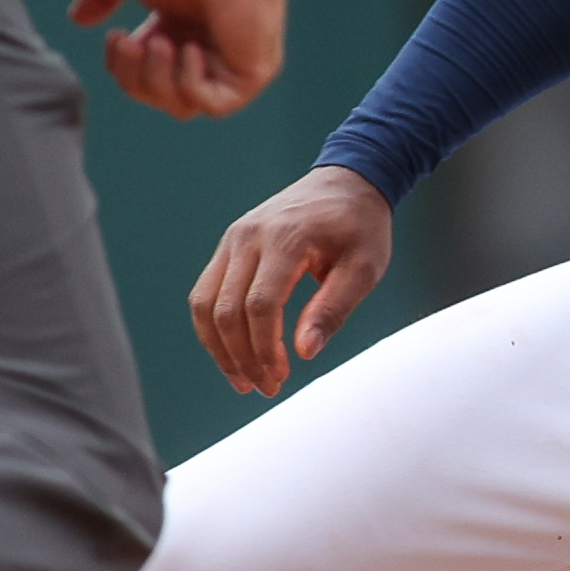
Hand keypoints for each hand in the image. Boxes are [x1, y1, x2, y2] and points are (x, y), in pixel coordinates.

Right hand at [73, 0, 289, 118]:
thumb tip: (77, 20)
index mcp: (178, 33)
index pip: (142, 77)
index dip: (121, 68)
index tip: (117, 36)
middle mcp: (206, 52)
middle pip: (157, 96)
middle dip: (133, 76)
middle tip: (129, 42)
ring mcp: (232, 66)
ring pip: (181, 107)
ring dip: (158, 79)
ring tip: (162, 42)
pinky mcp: (253, 73)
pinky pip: (215, 105)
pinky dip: (191, 84)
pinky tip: (190, 49)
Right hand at [191, 167, 393, 395]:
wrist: (345, 182)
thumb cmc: (360, 227)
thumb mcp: (365, 267)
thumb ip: (334, 308)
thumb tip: (305, 352)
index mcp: (286, 239)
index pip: (260, 303)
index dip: (264, 347)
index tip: (280, 377)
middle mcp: (248, 236)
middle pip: (226, 308)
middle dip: (240, 356)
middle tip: (264, 388)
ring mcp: (232, 240)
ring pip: (204, 303)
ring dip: (219, 348)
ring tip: (244, 380)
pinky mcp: (228, 247)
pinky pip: (207, 292)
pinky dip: (214, 327)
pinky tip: (235, 353)